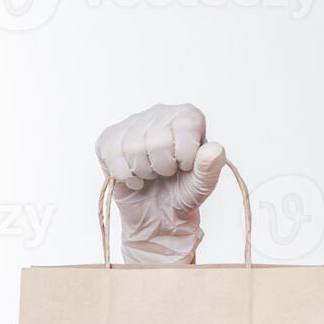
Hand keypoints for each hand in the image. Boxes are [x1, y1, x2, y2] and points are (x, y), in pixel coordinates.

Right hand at [94, 103, 224, 264]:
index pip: (185, 128)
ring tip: (151, 174)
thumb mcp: (204, 183)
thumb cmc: (184, 192)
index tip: (185, 166)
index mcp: (188, 117)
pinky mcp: (109, 138)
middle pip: (156, 141)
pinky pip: (111, 156)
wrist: (159, 212)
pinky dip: (125, 176)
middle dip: (163, 168)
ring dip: (144, 172)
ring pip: (132, 148)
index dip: (185, 157)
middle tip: (166, 173)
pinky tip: (135, 177)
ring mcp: (133, 123)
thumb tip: (214, 149)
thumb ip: (211, 166)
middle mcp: (161, 112)